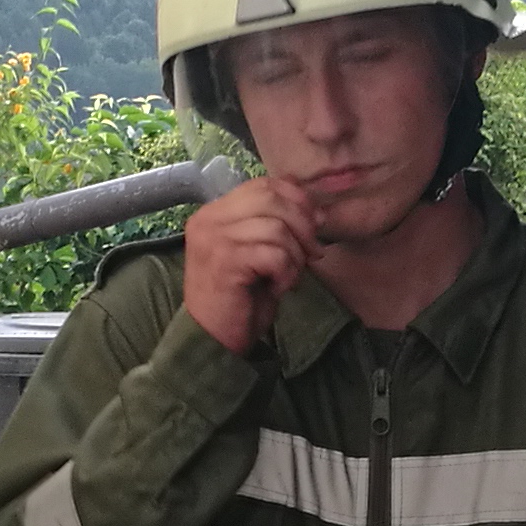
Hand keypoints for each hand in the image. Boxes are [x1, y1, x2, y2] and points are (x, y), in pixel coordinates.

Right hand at [181, 176, 317, 356]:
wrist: (213, 339)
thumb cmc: (239, 298)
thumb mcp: (259, 253)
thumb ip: (277, 225)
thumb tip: (317, 211)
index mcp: (214, 212)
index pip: (263, 185)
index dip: (297, 199)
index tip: (316, 224)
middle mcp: (208, 219)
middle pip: (272, 199)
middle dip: (302, 226)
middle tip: (312, 254)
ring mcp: (213, 239)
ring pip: (277, 228)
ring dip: (295, 255)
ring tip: (288, 277)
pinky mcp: (225, 261)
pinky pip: (274, 254)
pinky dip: (286, 272)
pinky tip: (277, 288)